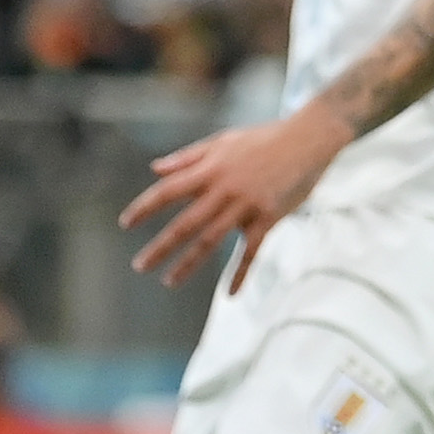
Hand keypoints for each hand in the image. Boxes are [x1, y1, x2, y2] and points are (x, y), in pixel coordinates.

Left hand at [121, 100, 351, 287]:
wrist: (307, 139)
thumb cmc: (262, 138)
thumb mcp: (222, 141)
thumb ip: (187, 157)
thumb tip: (155, 169)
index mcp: (209, 169)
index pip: (168, 191)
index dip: (145, 208)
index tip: (126, 224)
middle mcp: (224, 190)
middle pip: (185, 224)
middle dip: (160, 246)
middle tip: (139, 266)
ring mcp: (246, 206)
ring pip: (211, 241)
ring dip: (188, 264)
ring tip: (169, 281)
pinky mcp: (268, 218)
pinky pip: (251, 252)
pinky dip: (240, 274)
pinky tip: (231, 294)